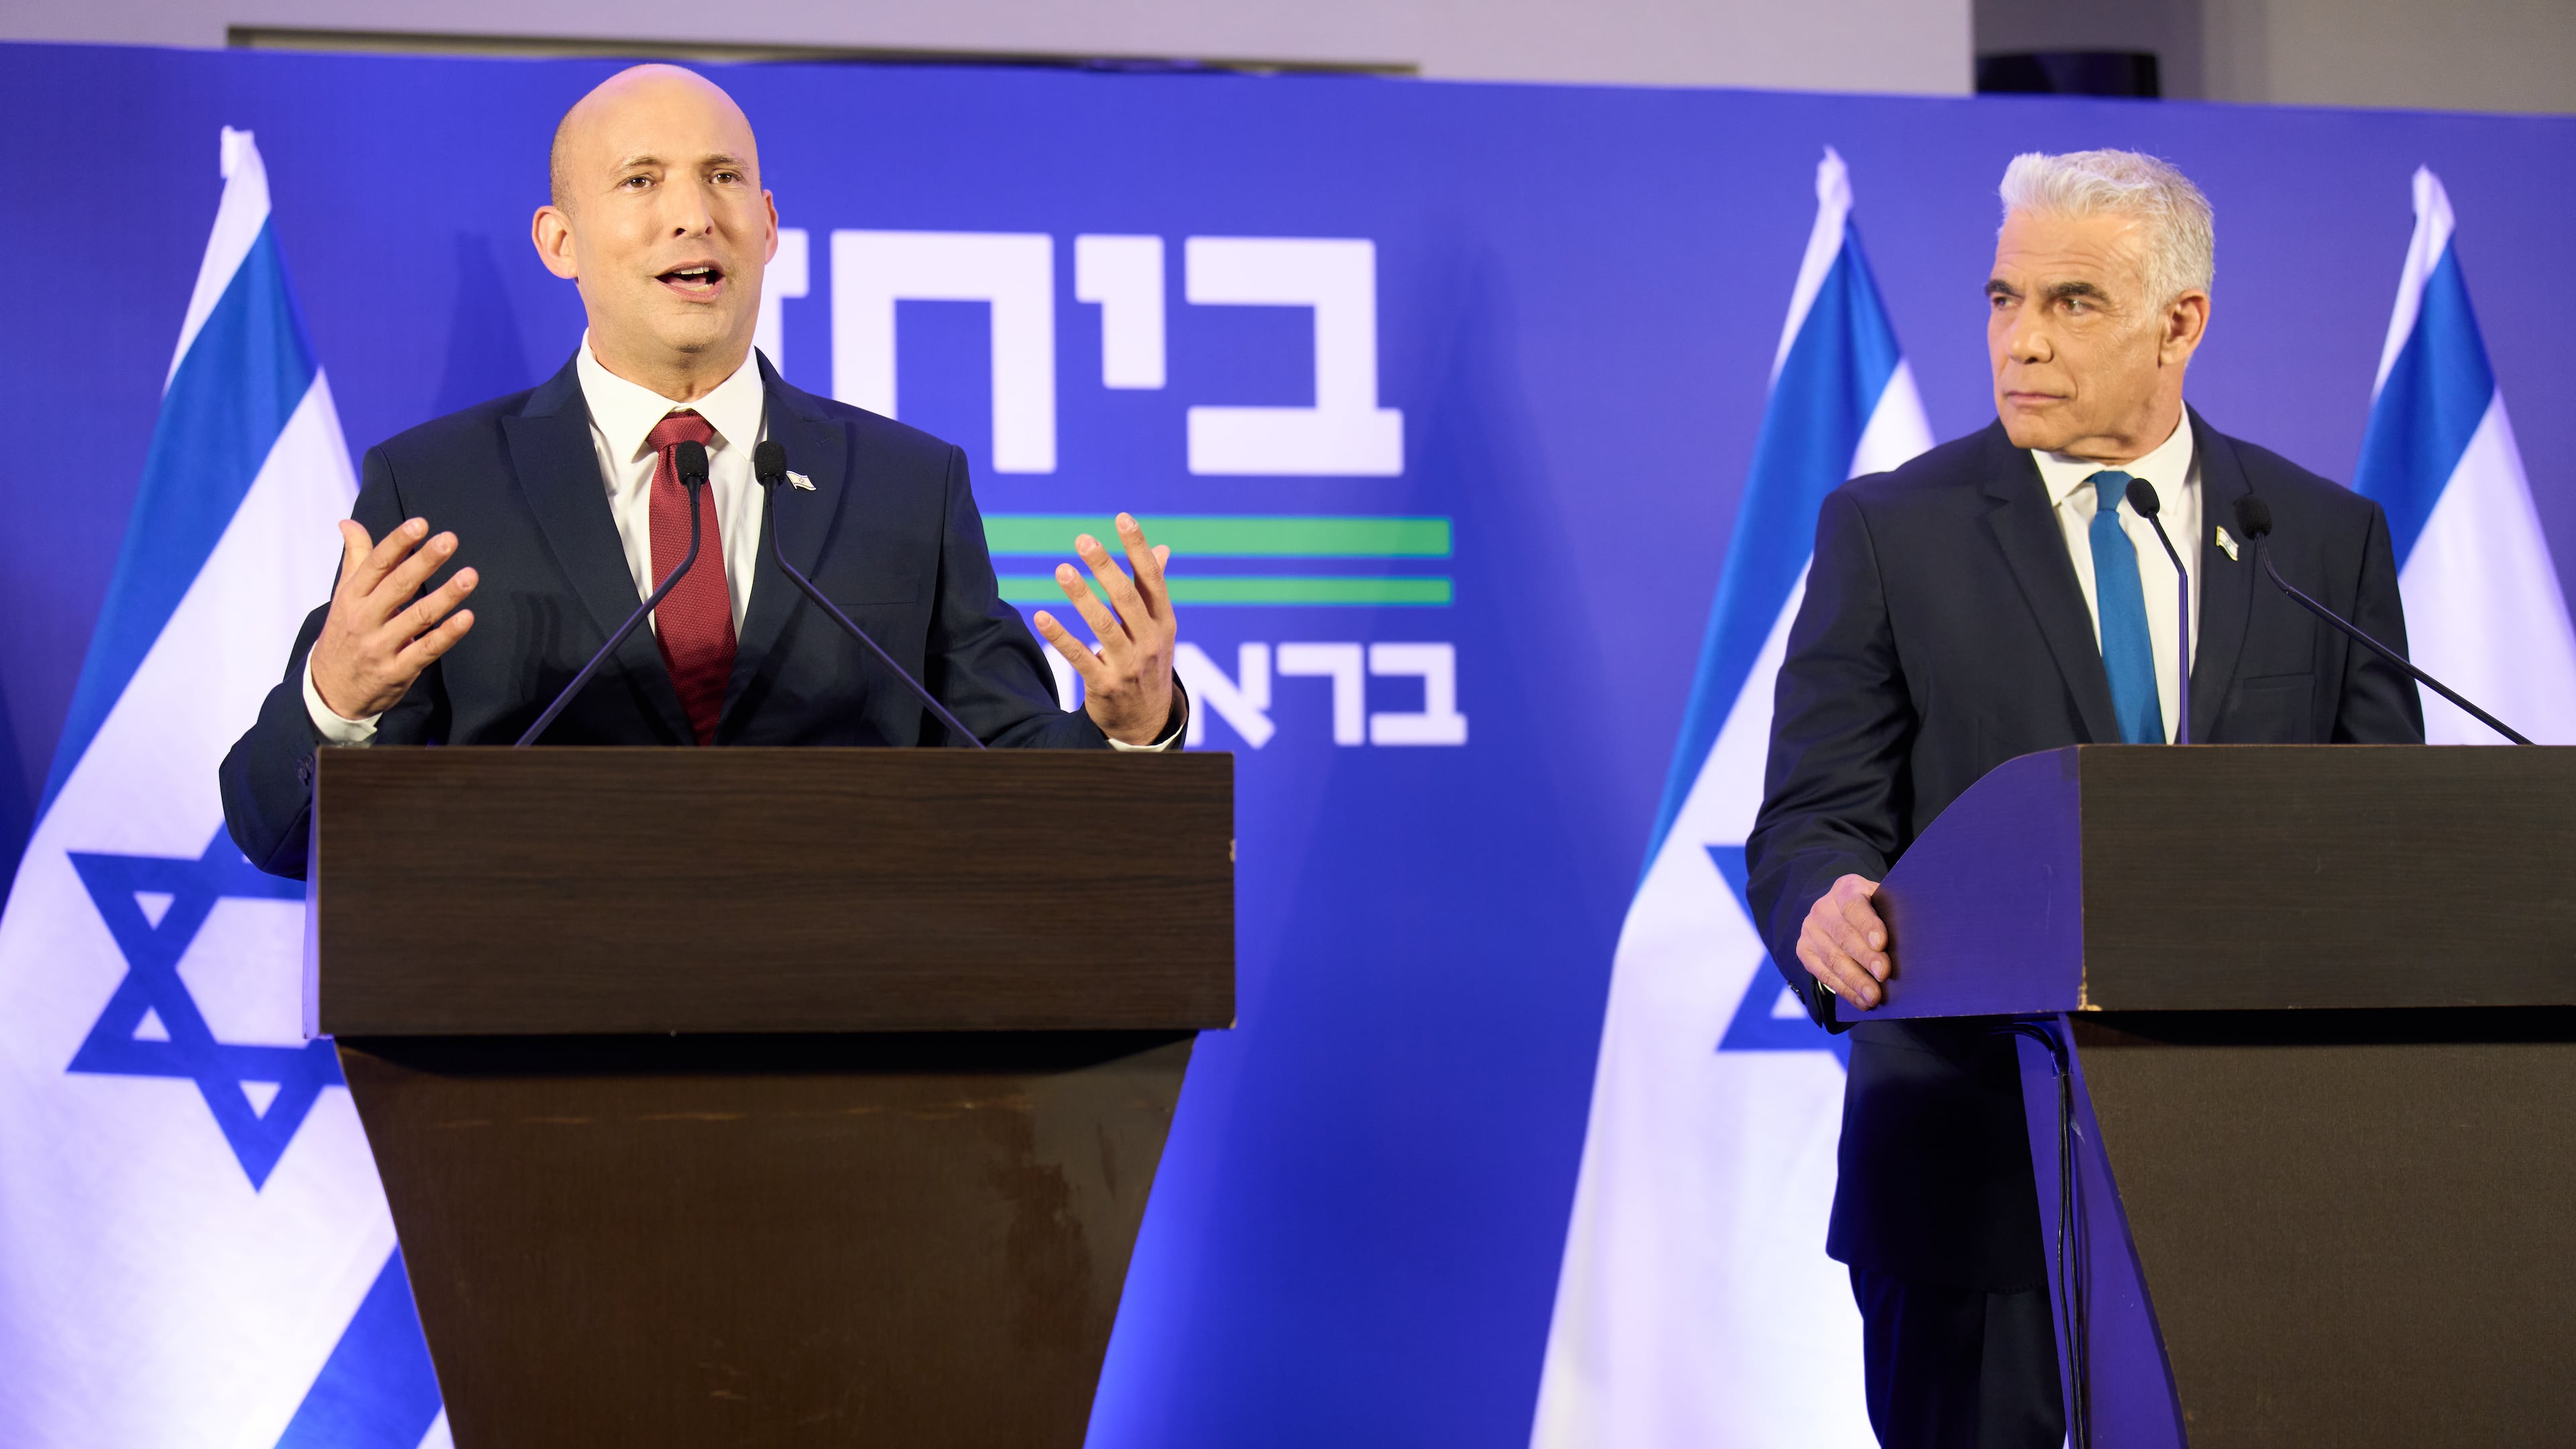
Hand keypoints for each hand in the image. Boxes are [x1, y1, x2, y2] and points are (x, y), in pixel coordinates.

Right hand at [308, 517, 477, 719]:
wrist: (330, 691)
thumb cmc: (344, 634)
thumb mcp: (344, 597)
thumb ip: (355, 559)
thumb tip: (348, 523)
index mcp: (351, 597)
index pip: (375, 565)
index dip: (398, 543)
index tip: (421, 524)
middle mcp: (364, 619)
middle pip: (398, 585)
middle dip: (425, 561)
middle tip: (450, 540)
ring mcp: (380, 646)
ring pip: (418, 617)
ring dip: (446, 595)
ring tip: (469, 576)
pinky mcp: (397, 671)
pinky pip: (426, 650)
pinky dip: (448, 634)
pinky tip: (467, 617)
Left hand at [1031, 513, 1175, 745]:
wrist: (1146, 722)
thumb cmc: (1148, 663)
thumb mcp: (1159, 629)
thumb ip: (1154, 590)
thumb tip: (1162, 549)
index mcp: (1163, 623)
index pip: (1153, 579)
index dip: (1138, 548)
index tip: (1122, 519)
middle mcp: (1149, 642)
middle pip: (1127, 599)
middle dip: (1106, 567)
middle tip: (1083, 540)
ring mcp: (1128, 666)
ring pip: (1104, 625)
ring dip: (1082, 596)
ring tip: (1062, 570)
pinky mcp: (1104, 685)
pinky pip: (1080, 657)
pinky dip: (1060, 637)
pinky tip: (1040, 616)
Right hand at [1797, 873, 1890, 1010]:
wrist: (1841, 914)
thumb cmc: (1874, 912)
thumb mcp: (1883, 903)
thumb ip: (1892, 915)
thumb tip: (1916, 941)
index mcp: (1846, 889)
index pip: (1854, 905)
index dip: (1868, 925)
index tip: (1882, 944)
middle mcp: (1823, 908)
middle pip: (1843, 935)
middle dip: (1865, 958)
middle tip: (1884, 976)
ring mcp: (1811, 930)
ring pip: (1832, 958)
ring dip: (1855, 981)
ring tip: (1874, 997)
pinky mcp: (1804, 950)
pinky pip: (1823, 974)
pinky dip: (1844, 990)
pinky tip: (1861, 1001)